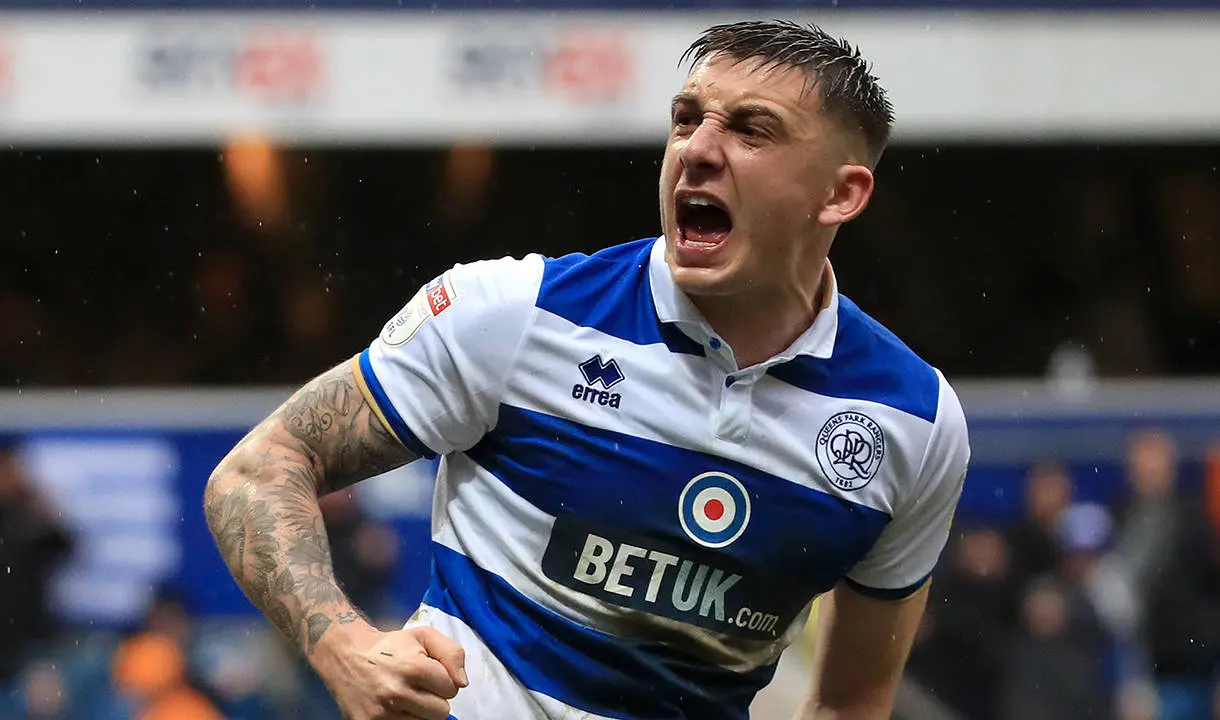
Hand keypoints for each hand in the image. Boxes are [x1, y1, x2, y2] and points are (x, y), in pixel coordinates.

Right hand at [313, 622, 468, 719]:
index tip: (428, 673)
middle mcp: (397, 692)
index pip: (451, 689)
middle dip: (434, 699)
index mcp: (414, 667)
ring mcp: (382, 712)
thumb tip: (462, 683)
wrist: (346, 655)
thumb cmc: (391, 646)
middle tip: (418, 687)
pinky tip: (394, 707)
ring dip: (420, 712)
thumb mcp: (424, 637)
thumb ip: (452, 653)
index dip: (443, 680)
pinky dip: (404, 719)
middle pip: (441, 712)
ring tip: (406, 696)